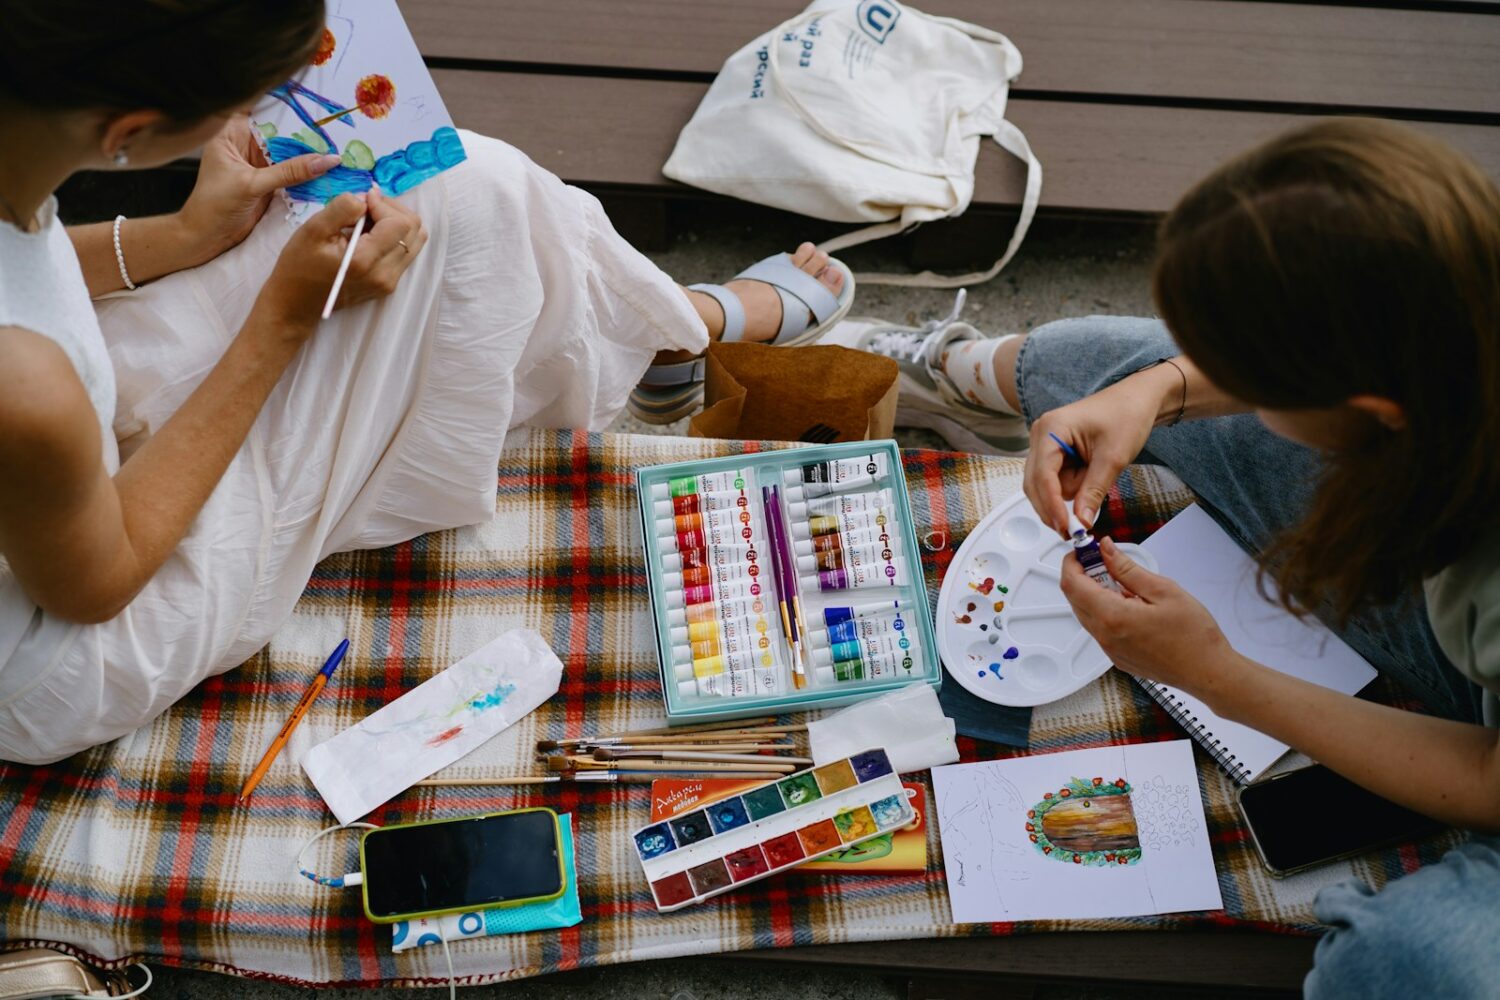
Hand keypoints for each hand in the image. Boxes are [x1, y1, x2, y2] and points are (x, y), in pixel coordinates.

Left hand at [174, 116, 342, 263]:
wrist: (208, 236)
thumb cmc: (215, 205)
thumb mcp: (252, 184)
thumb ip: (289, 171)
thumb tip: (327, 160)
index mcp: (231, 132)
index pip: (263, 111)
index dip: (289, 106)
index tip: (317, 105)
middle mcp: (246, 143)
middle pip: (281, 131)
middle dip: (306, 131)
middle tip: (336, 127)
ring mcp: (259, 162)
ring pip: (289, 151)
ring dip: (310, 152)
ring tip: (339, 145)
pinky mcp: (270, 179)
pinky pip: (293, 170)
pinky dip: (308, 171)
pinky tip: (328, 166)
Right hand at [259, 189, 426, 329]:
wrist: (297, 302)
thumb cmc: (299, 265)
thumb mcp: (313, 229)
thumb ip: (343, 209)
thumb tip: (368, 197)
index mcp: (365, 261)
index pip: (400, 223)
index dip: (384, 204)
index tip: (363, 200)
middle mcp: (385, 274)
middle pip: (414, 229)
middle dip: (392, 209)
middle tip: (366, 206)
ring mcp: (390, 281)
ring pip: (415, 240)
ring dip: (396, 222)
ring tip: (369, 219)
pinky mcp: (390, 284)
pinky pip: (406, 251)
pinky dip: (394, 236)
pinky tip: (370, 234)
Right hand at [1024, 369, 1169, 536]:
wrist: (1138, 400)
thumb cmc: (1126, 415)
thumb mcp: (1113, 458)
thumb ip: (1093, 491)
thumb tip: (1082, 520)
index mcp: (1051, 429)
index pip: (1042, 476)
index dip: (1051, 505)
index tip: (1065, 527)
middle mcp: (1041, 435)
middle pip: (1036, 484)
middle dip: (1056, 504)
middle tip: (1076, 527)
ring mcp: (1046, 444)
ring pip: (1047, 485)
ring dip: (1070, 491)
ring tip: (1097, 473)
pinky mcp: (1054, 452)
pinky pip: (1056, 480)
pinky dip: (1073, 485)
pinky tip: (1090, 472)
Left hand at [1060, 537, 1243, 697]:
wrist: (1208, 672)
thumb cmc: (1193, 636)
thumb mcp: (1163, 590)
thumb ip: (1127, 568)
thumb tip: (1106, 550)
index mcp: (1112, 616)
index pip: (1072, 584)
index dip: (1072, 562)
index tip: (1084, 550)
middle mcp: (1105, 636)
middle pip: (1074, 599)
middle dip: (1082, 575)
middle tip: (1104, 559)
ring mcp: (1110, 650)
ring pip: (1085, 614)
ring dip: (1093, 593)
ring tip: (1122, 581)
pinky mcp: (1118, 657)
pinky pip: (1099, 629)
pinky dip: (1104, 610)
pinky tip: (1129, 604)